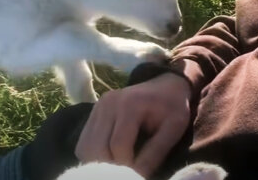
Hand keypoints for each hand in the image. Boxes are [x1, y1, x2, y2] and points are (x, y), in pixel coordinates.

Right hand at [75, 72, 190, 177]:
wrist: (165, 86)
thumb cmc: (172, 108)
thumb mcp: (173, 129)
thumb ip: (156, 152)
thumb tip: (137, 176)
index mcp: (129, 105)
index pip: (118, 146)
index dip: (128, 165)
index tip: (140, 171)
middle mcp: (108, 103)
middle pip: (97, 148)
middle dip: (111, 166)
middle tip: (128, 170)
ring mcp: (98, 107)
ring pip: (85, 147)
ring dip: (100, 162)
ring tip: (119, 164)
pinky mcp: (93, 113)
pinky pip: (84, 142)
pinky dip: (94, 155)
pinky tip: (110, 156)